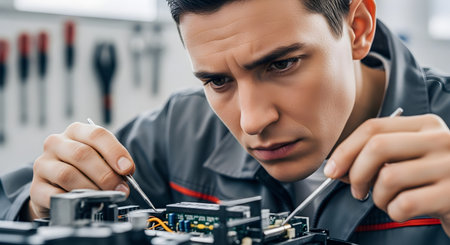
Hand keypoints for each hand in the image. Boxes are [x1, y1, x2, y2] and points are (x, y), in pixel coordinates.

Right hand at [27, 122, 134, 219]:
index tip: (127, 169)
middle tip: (120, 189)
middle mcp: (57, 143)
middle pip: (82, 154)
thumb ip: (113, 165)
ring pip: (68, 174)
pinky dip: (73, 200)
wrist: (56, 187)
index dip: (115, 152)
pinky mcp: (35, 187)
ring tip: (104, 197)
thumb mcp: (100, 160)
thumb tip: (124, 177)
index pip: (97, 134)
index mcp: (76, 131)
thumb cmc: (84, 170)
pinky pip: (55, 194)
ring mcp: (43, 164)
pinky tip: (83, 202)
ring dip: (91, 188)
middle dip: (106, 175)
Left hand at [325, 114, 449, 236]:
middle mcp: (440, 139)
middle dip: (355, 173)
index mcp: (425, 125)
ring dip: (377, 197)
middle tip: (357, 190)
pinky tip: (402, 211)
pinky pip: (404, 204)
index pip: (373, 127)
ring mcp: (449, 166)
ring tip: (386, 201)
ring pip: (388, 177)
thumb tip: (336, 168)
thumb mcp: (408, 160)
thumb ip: (375, 158)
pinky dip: (393, 212)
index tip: (332, 169)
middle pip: (377, 147)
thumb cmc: (432, 181)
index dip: (345, 149)